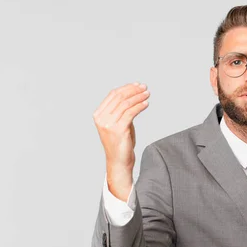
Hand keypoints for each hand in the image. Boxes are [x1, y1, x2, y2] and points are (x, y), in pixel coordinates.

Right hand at [93, 82, 149, 199]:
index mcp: (98, 115)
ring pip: (126, 103)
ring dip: (138, 97)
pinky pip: (131, 112)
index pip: (113, 95)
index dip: (126, 88)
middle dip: (133, 90)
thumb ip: (122, 110)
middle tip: (145, 88)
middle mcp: (101, 118)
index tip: (137, 85)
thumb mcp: (119, 123)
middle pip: (119, 97)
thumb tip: (134, 95)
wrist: (119, 162)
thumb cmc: (121, 143)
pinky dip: (139, 106)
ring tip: (147, 94)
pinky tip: (146, 104)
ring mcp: (108, 124)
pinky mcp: (118, 129)